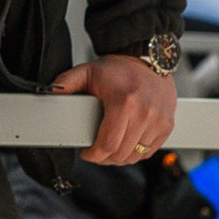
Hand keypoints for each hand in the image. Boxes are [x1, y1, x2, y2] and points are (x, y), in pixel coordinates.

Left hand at [53, 53, 176, 164]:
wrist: (152, 61)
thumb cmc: (122, 68)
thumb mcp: (90, 71)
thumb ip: (67, 82)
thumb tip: (51, 91)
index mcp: (124, 102)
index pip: (108, 145)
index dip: (93, 155)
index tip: (87, 153)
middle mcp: (144, 113)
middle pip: (120, 154)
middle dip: (104, 158)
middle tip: (96, 151)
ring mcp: (158, 121)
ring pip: (134, 156)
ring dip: (120, 157)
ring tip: (110, 147)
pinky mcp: (167, 126)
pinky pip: (148, 152)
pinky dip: (136, 152)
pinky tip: (126, 143)